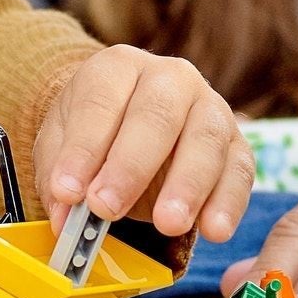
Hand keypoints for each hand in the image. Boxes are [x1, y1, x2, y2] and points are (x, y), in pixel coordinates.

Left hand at [34, 44, 252, 241]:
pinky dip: (228, 202)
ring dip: (187, 185)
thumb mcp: (61, 146)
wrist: (130, 130)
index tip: (67, 192)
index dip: (82, 148)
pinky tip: (214, 230)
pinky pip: (239, 170)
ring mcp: (210, 107)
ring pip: (205, 139)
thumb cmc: (95, 134)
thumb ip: (59, 177)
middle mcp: (169, 78)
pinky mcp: (237, 143)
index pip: (100, 102)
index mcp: (118, 67)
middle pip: (157, 114)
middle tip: (106, 208)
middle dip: (130, 166)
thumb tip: (65, 218)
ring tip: (167, 224)